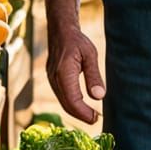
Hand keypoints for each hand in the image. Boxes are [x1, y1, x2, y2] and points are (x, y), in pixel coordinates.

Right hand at [45, 0, 105, 123]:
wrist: (60, 31)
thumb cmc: (77, 41)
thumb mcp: (90, 55)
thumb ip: (94, 76)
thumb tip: (99, 97)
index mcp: (63, 72)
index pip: (73, 100)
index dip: (84, 113)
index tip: (96, 118)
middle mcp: (54, 78)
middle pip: (66, 105)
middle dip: (81, 115)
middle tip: (96, 119)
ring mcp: (51, 80)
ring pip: (63, 102)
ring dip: (76, 111)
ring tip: (91, 115)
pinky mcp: (52, 80)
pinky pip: (61, 96)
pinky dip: (71, 104)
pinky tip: (82, 105)